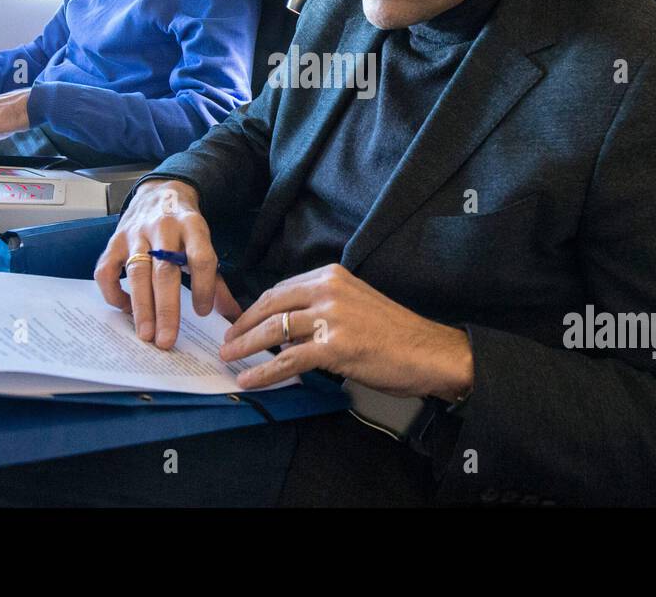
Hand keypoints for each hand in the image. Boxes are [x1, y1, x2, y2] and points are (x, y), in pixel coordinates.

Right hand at [93, 180, 241, 348]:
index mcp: (192, 226)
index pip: (201, 257)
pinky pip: (106, 271)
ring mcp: (135, 233)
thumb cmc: (185, 228)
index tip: (204, 312)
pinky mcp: (113, 241)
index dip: (204, 287)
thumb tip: (234, 316)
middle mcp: (163, 227)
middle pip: (165, 271)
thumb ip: (216, 281)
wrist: (160, 192)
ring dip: (141, 308)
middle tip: (167, 340)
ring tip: (146, 335)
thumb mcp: (204, 244)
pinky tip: (126, 310)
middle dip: (167, 309)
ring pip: (137, 273)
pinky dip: (114, 293)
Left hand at [218, 264, 473, 400]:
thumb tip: (285, 329)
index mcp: (332, 275)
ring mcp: (330, 317)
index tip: (240, 321)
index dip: (255, 307)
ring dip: (246, 347)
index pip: (281, 289)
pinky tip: (250, 380)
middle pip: (271, 306)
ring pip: (273, 331)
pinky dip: (264, 372)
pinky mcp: (333, 346)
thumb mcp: (354, 305)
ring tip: (230, 359)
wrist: (428, 352)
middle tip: (227, 341)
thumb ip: (321, 309)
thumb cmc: (395, 333)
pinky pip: (288, 359)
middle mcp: (328, 289)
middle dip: (243, 325)